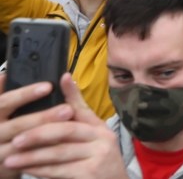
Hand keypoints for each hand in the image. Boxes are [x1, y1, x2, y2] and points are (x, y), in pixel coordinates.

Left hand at [4, 74, 127, 178]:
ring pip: (59, 152)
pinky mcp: (91, 173)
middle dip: (38, 133)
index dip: (69, 94)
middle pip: (67, 130)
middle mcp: (103, 138)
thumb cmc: (99, 164)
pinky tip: (26, 169)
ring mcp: (98, 156)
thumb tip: (66, 81)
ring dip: (32, 156)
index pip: (81, 108)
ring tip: (11, 158)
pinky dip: (40, 170)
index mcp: (101, 128)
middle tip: (15, 138)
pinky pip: (59, 170)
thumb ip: (77, 117)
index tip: (52, 83)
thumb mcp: (93, 140)